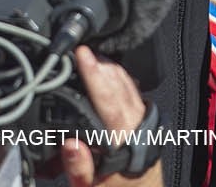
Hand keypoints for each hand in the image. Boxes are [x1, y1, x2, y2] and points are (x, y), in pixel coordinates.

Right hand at [60, 47, 162, 186]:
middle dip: (99, 64)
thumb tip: (69, 143)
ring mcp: (144, 121)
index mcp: (123, 142)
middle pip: (118, 85)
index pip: (108, 100)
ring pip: (127, 85)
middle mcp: (137, 126)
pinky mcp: (146, 121)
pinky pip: (132, 91)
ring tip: (89, 56)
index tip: (81, 54)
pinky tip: (107, 73)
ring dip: (108, 68)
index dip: (94, 75)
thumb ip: (80, 169)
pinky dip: (118, 77)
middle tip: (78, 47)